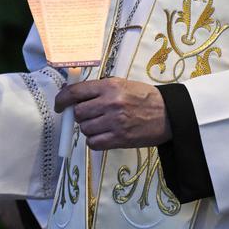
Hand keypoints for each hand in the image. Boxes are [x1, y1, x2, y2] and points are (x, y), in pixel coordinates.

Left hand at [53, 77, 171, 149]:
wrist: (169, 114)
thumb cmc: (143, 97)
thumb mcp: (121, 84)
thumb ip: (98, 89)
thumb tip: (72, 95)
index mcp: (109, 86)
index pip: (76, 92)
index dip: (62, 99)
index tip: (59, 105)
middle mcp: (110, 103)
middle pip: (78, 113)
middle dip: (79, 115)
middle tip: (89, 115)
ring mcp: (115, 122)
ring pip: (85, 129)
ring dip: (88, 128)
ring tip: (100, 125)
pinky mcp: (120, 139)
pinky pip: (94, 143)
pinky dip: (94, 141)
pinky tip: (103, 135)